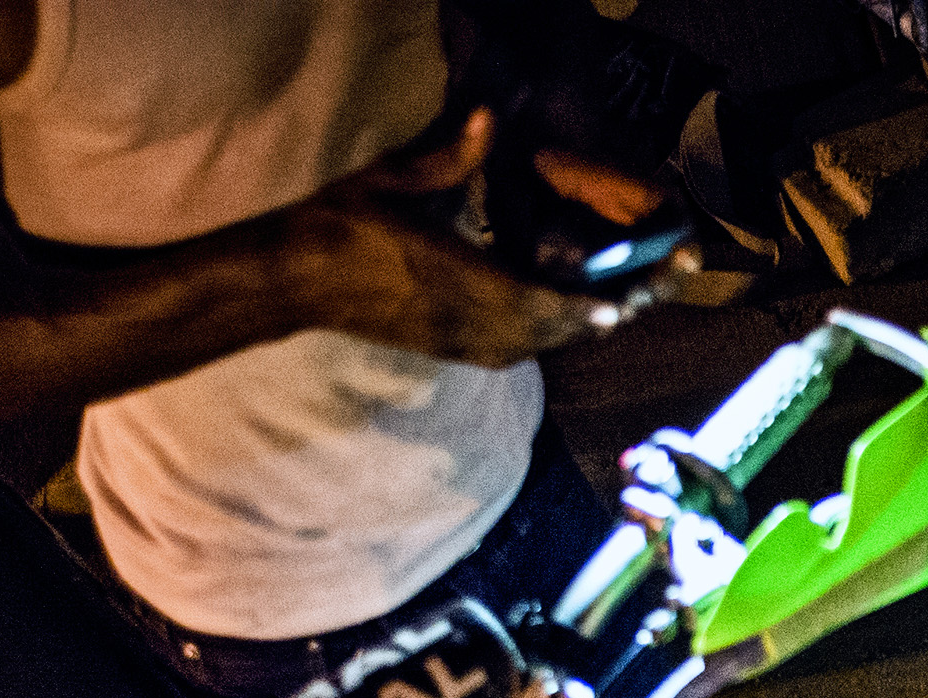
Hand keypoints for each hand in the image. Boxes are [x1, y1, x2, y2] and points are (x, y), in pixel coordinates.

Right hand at [286, 108, 627, 363]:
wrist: (296, 279)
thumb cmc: (342, 222)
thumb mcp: (395, 177)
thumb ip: (450, 154)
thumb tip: (491, 114)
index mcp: (449, 273)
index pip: (527, 298)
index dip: (575, 306)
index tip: (616, 305)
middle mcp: (459, 316)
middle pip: (541, 330)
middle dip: (588, 319)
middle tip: (632, 304)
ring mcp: (452, 340)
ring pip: (528, 348)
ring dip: (567, 333)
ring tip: (606, 315)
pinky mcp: (444, 350)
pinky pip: (506, 354)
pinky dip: (539, 342)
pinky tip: (558, 326)